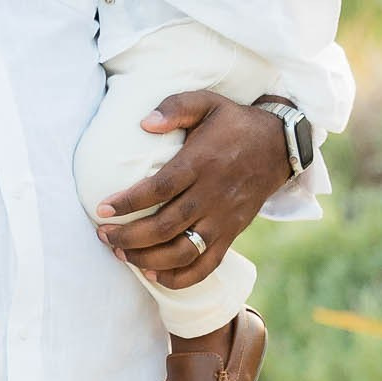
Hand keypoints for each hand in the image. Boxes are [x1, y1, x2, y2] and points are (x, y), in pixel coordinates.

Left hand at [93, 90, 290, 288]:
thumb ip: (176, 107)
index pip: (160, 189)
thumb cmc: (234, 123)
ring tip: (120, 253)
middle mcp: (212, 195)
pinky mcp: (232, 234)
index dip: (128, 202)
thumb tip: (144, 123)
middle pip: (165, 226)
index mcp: (201, 163)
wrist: (280, 146)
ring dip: (147, 259)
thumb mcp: (208, 102)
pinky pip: (206, 266)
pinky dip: (179, 278)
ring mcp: (223, 219)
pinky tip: (153, 276)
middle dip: (128, 236)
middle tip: (103, 235)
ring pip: (182, 251)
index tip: (101, 209)